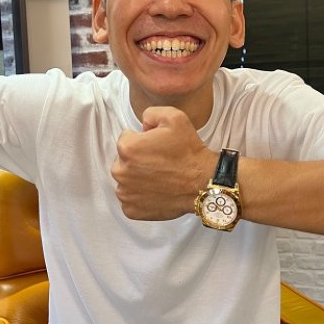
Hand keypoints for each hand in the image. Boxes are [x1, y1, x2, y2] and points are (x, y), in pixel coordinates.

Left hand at [111, 106, 217, 220]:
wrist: (203, 183)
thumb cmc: (189, 152)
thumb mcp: (173, 116)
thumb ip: (150, 113)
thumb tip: (142, 126)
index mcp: (127, 148)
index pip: (126, 138)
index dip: (143, 139)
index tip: (157, 146)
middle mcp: (121, 172)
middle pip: (123, 160)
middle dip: (138, 159)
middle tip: (160, 162)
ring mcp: (125, 193)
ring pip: (126, 180)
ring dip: (137, 177)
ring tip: (159, 176)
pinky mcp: (131, 210)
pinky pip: (130, 199)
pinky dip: (140, 196)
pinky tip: (157, 190)